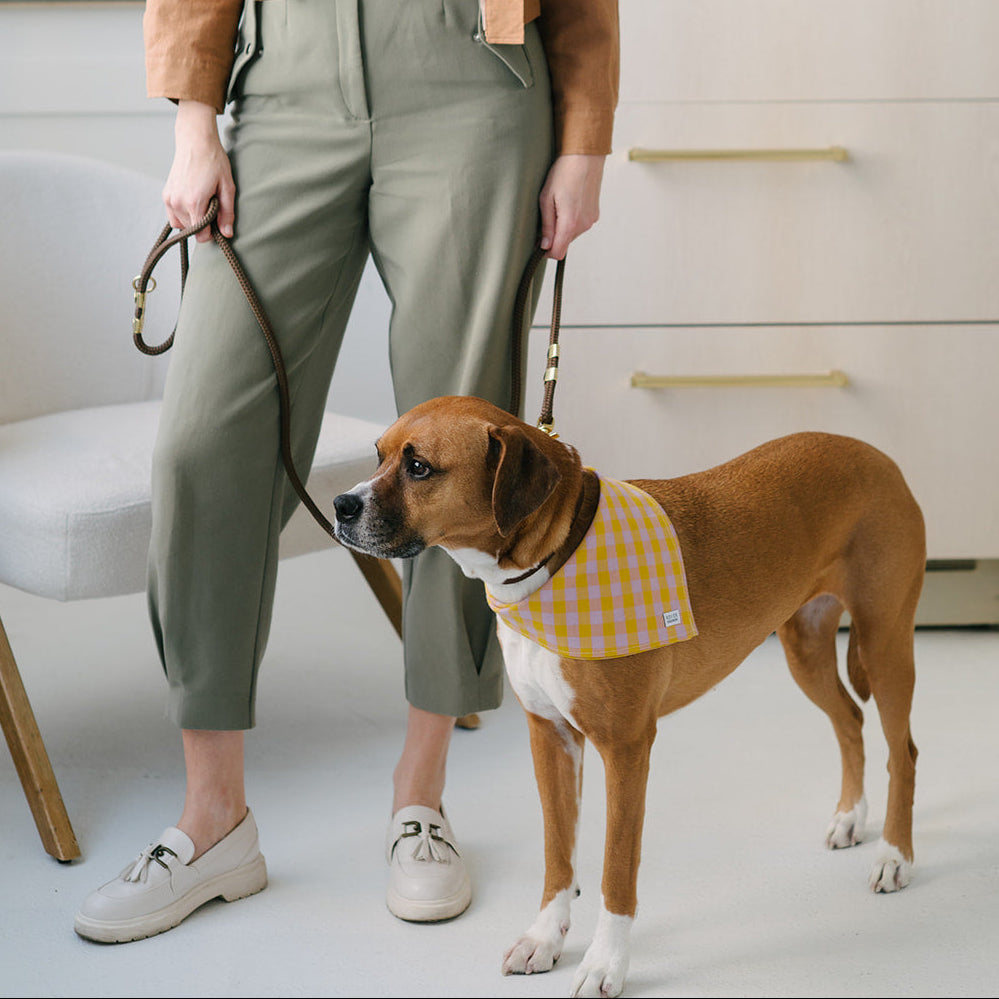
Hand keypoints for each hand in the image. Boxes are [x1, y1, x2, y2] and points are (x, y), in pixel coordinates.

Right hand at [163, 100, 235, 241]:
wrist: (195, 141)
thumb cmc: (213, 161)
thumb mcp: (227, 187)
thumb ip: (227, 213)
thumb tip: (227, 234)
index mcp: (194, 202)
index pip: (201, 236)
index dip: (212, 232)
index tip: (217, 220)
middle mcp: (178, 203)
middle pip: (192, 230)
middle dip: (203, 223)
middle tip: (211, 204)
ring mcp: (170, 199)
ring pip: (182, 225)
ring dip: (193, 219)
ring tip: (202, 201)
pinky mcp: (166, 195)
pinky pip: (174, 217)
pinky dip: (183, 215)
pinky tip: (192, 202)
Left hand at [538, 154, 605, 259]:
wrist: (585, 157)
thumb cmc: (564, 173)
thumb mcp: (546, 199)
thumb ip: (546, 226)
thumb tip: (545, 245)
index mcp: (570, 223)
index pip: (558, 253)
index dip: (547, 252)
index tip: (539, 244)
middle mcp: (583, 225)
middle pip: (564, 243)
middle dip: (554, 236)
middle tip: (547, 215)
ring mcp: (591, 220)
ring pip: (572, 234)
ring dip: (563, 227)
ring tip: (559, 205)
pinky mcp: (594, 214)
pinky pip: (580, 225)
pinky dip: (572, 220)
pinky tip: (569, 202)